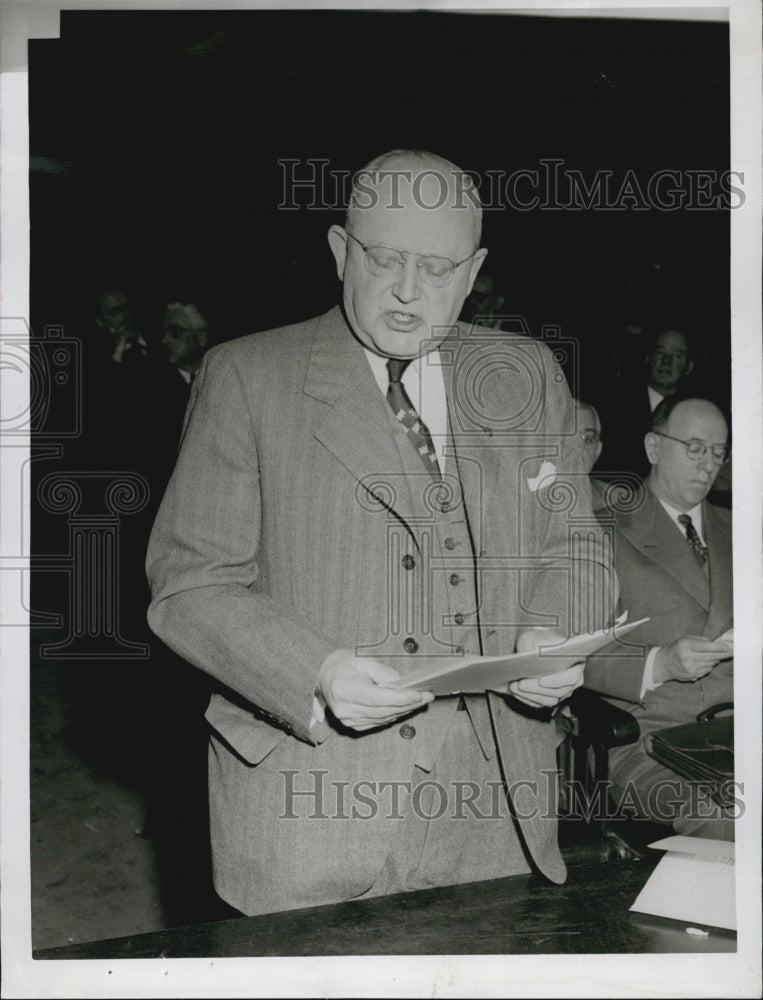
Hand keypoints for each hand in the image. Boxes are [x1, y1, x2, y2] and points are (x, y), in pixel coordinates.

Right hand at [318, 648, 433, 731]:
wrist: (324, 676)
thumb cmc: (344, 664)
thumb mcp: (362, 659)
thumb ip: (383, 672)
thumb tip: (403, 685)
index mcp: (344, 690)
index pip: (377, 698)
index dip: (400, 698)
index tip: (419, 694)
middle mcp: (345, 709)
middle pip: (384, 710)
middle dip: (409, 704)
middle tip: (428, 696)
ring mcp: (348, 720)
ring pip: (384, 718)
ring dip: (405, 710)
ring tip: (422, 700)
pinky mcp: (353, 725)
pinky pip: (380, 722)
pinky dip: (395, 714)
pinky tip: (406, 706)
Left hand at [507, 628, 582, 708]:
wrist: (535, 647)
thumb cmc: (539, 641)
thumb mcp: (539, 638)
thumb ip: (541, 646)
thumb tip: (538, 656)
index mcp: (576, 663)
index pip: (570, 677)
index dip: (556, 681)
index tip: (540, 681)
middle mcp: (573, 680)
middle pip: (557, 691)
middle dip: (536, 689)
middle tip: (520, 683)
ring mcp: (563, 691)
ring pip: (548, 700)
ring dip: (529, 695)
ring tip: (513, 686)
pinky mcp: (550, 698)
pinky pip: (540, 703)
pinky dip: (526, 698)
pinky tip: (515, 691)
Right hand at [654, 636, 731, 683]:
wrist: (665, 664)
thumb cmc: (677, 648)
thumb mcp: (686, 639)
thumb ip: (701, 640)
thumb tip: (717, 644)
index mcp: (685, 646)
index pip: (704, 647)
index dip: (717, 647)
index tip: (726, 647)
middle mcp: (687, 658)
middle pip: (710, 657)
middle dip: (723, 654)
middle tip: (732, 651)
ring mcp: (690, 669)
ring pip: (710, 664)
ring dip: (714, 660)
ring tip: (710, 656)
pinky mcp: (693, 676)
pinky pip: (707, 671)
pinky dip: (709, 666)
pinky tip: (703, 662)